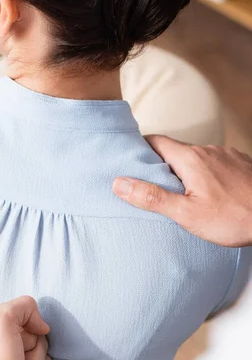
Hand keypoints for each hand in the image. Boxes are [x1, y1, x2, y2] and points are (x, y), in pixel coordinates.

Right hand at [113, 135, 251, 246]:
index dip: (139, 149)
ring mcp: (226, 155)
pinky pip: (215, 164)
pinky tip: (209, 194)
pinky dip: (205, 175)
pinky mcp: (241, 164)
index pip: (155, 141)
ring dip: (185, 171)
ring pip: (196, 158)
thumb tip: (119, 183)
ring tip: (181, 195)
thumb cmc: (235, 218)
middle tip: (151, 186)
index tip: (129, 160)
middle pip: (175, 151)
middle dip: (161, 165)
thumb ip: (152, 197)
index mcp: (190, 158)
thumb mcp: (187, 214)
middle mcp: (208, 150)